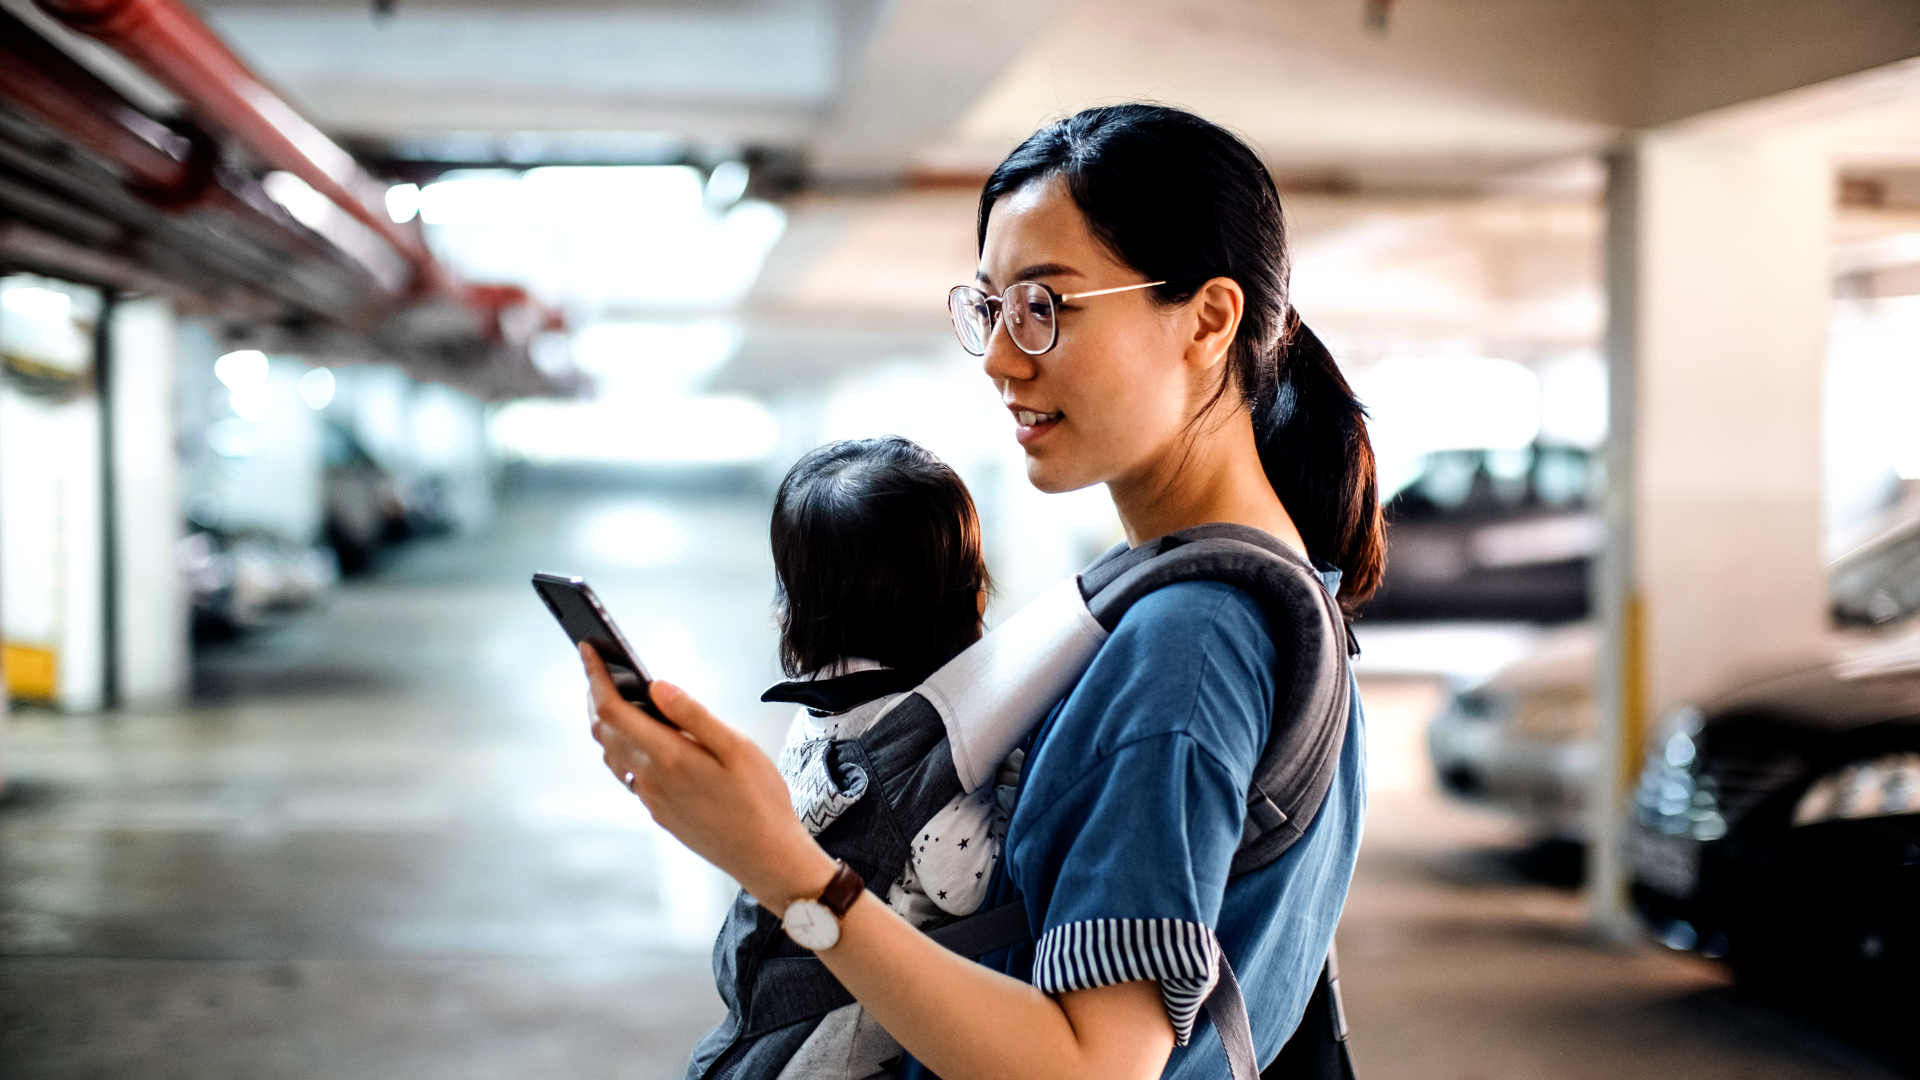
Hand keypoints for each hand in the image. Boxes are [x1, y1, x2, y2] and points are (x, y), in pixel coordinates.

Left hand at [582, 644, 836, 910]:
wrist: (765, 858)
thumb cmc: (760, 801)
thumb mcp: (737, 748)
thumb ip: (693, 715)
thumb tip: (656, 685)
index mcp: (668, 758)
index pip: (613, 710)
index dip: (596, 676)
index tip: (588, 649)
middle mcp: (649, 781)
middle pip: (604, 729)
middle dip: (596, 692)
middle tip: (599, 664)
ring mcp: (650, 800)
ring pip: (611, 752)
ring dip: (604, 720)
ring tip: (613, 692)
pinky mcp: (658, 812)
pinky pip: (626, 772)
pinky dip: (620, 744)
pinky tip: (637, 736)